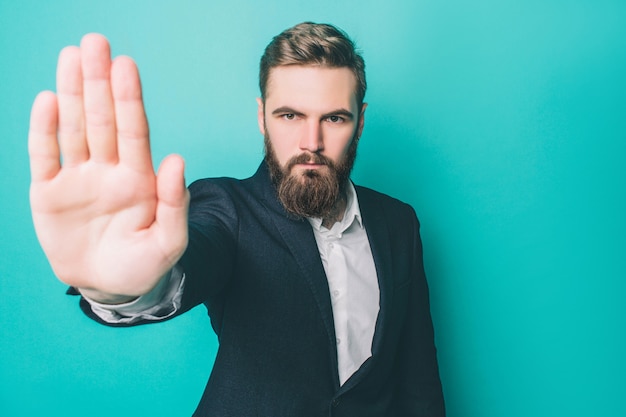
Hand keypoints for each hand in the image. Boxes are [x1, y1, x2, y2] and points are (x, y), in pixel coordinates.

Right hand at [28, 34, 188, 297]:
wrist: (108, 286)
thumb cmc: (143, 264)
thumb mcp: (168, 243)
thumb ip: (174, 204)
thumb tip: (176, 159)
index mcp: (139, 179)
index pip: (134, 131)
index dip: (129, 99)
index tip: (126, 65)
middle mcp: (108, 170)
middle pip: (102, 120)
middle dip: (99, 83)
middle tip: (95, 42)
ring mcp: (78, 178)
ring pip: (74, 128)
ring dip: (73, 93)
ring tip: (72, 56)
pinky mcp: (48, 192)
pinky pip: (44, 156)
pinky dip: (44, 130)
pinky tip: (49, 100)